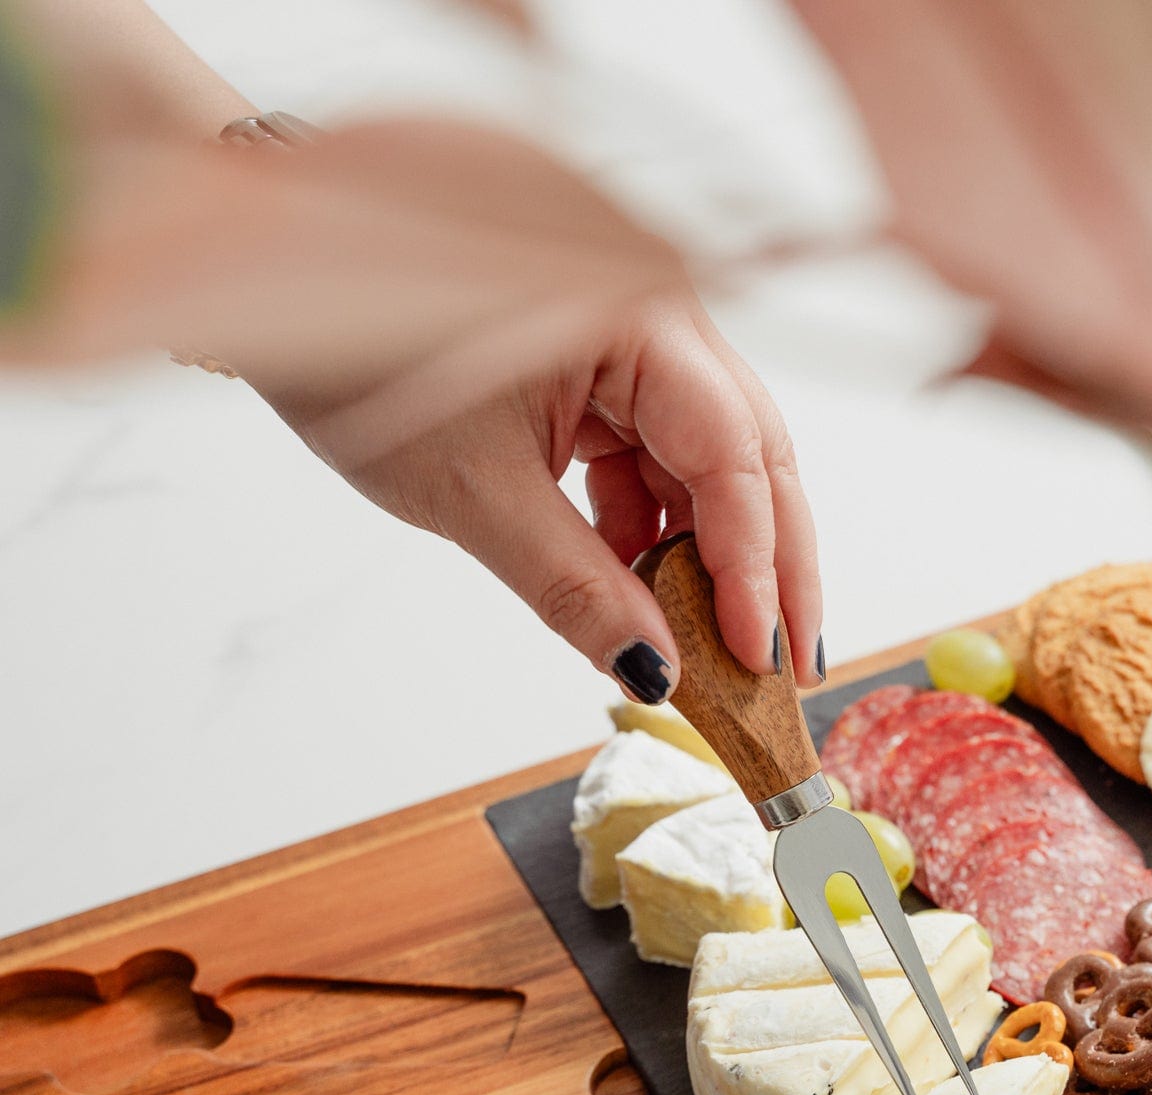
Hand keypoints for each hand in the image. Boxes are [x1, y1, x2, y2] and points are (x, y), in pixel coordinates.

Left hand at [271, 290, 823, 700]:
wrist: (293, 296)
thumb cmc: (363, 358)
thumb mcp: (476, 493)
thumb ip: (576, 587)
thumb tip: (655, 668)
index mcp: (639, 316)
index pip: (733, 453)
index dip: (752, 565)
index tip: (757, 654)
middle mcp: (658, 322)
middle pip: (751, 460)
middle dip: (769, 569)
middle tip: (785, 666)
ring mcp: (636, 349)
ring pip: (711, 470)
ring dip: (712, 561)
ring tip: (718, 649)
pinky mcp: (607, 378)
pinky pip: (656, 465)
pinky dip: (653, 535)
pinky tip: (645, 597)